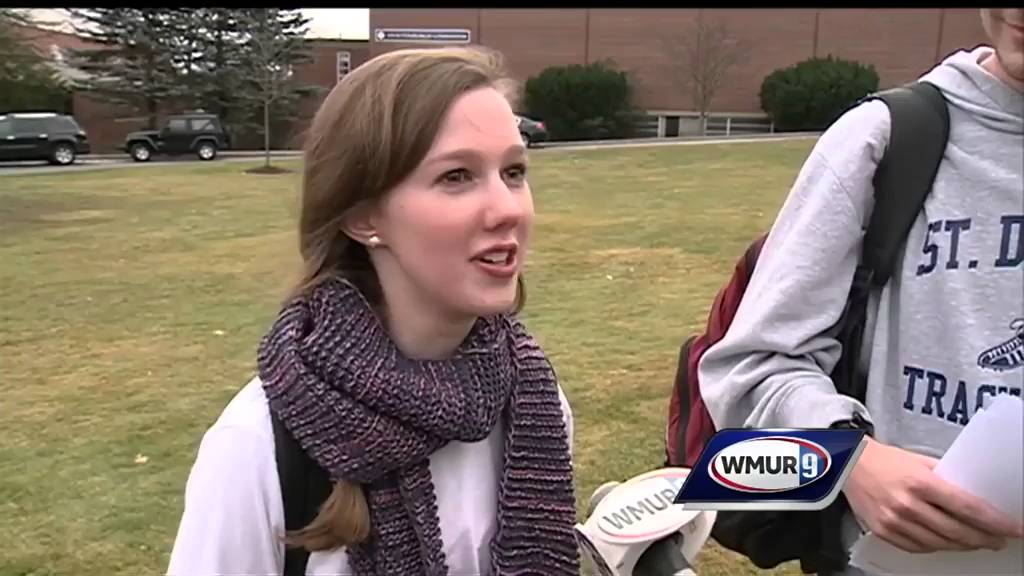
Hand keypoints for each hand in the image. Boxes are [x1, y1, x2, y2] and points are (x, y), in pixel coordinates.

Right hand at [843, 436, 1023, 552]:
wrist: (848, 464)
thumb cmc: (886, 459)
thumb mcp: (920, 462)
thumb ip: (945, 479)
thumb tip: (975, 497)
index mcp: (920, 482)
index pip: (967, 508)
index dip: (995, 522)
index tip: (1013, 528)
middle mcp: (907, 504)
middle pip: (957, 531)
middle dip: (984, 538)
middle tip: (999, 539)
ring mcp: (894, 521)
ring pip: (940, 543)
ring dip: (963, 545)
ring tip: (976, 542)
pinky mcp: (883, 531)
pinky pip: (918, 547)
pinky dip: (936, 547)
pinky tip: (946, 542)